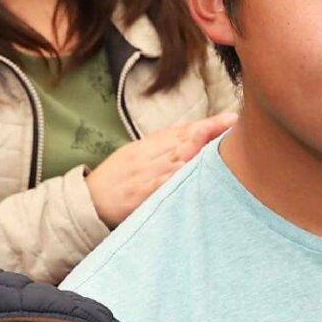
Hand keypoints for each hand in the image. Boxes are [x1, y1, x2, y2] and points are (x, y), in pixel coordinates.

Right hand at [85, 114, 234, 225]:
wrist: (88, 202)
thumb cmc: (114, 178)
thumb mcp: (133, 154)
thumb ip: (161, 142)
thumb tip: (187, 127)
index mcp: (147, 146)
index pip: (182, 131)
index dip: (207, 124)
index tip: (230, 119)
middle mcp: (148, 157)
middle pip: (184, 141)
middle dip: (209, 132)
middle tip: (233, 124)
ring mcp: (146, 176)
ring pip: (177, 160)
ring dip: (200, 151)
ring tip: (222, 144)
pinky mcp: (143, 195)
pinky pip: (164, 184)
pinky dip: (179, 177)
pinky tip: (194, 171)